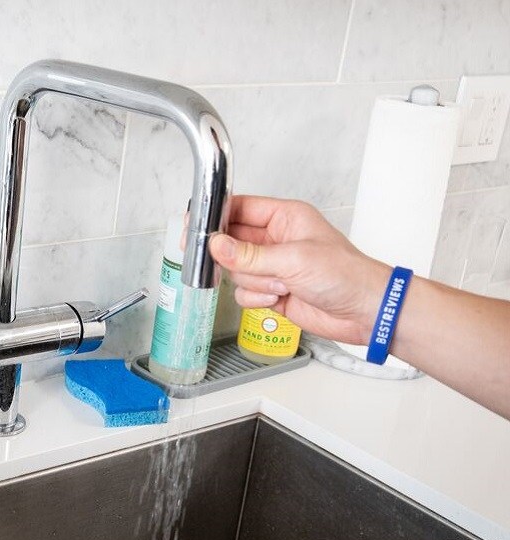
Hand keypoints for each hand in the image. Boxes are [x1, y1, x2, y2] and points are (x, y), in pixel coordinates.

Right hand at [209, 195, 389, 344]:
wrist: (364, 311)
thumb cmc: (345, 274)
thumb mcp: (293, 259)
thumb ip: (249, 255)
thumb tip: (217, 246)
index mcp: (285, 217)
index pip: (239, 208)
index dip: (215, 217)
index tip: (195, 228)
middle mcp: (276, 239)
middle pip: (231, 241)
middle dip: (233, 257)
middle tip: (230, 263)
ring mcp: (272, 266)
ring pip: (236, 270)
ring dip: (253, 281)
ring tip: (280, 284)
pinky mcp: (272, 290)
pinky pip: (244, 292)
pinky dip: (256, 298)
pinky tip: (279, 298)